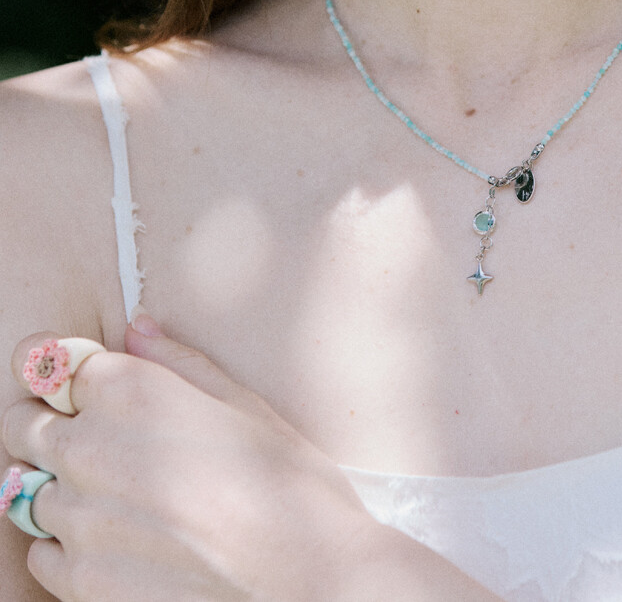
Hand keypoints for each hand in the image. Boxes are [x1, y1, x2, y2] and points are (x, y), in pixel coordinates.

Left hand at [2, 319, 496, 600]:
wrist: (310, 580)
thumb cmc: (289, 484)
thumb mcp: (245, 404)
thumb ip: (178, 362)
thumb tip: (135, 328)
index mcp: (131, 390)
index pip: (54, 366)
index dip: (71, 374)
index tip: (86, 385)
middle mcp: (92, 447)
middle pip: (24, 424)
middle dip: (52, 424)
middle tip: (101, 441)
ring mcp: (80, 520)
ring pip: (27, 490)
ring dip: (61, 486)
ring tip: (119, 496)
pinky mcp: (82, 581)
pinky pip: (41, 553)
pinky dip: (63, 544)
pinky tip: (112, 540)